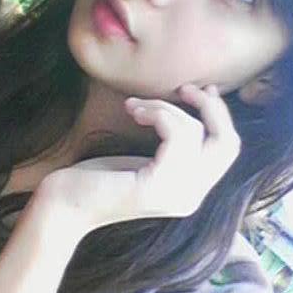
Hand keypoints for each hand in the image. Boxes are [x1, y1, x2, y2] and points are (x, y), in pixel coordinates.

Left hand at [38, 84, 240, 236]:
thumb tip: (194, 110)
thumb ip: (174, 149)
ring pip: (196, 132)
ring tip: (135, 107)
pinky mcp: (156, 186)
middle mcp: (191, 198)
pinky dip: (156, 113)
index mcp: (190, 191)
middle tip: (184, 89)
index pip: (227, 151)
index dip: (220, 116)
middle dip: (210, 107)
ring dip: (164, 107)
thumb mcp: (145, 161)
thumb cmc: (98, 179)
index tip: (198, 92)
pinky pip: (176, 135)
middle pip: (228, 143)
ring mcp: (177, 195)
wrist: (64, 204)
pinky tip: (132, 112)